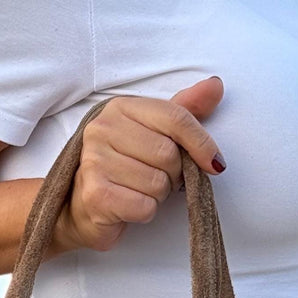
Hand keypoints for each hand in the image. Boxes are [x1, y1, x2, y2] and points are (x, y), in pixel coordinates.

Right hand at [53, 77, 225, 253]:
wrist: (82, 207)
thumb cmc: (124, 167)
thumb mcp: (154, 132)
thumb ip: (185, 110)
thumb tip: (216, 85)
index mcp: (120, 108)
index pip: (175, 118)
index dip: (201, 143)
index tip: (214, 163)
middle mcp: (103, 129)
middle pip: (169, 155)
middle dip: (173, 175)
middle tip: (157, 178)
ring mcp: (95, 161)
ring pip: (158, 184)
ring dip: (159, 195)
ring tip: (139, 190)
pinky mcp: (96, 194)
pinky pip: (145, 206)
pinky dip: (146, 212)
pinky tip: (130, 206)